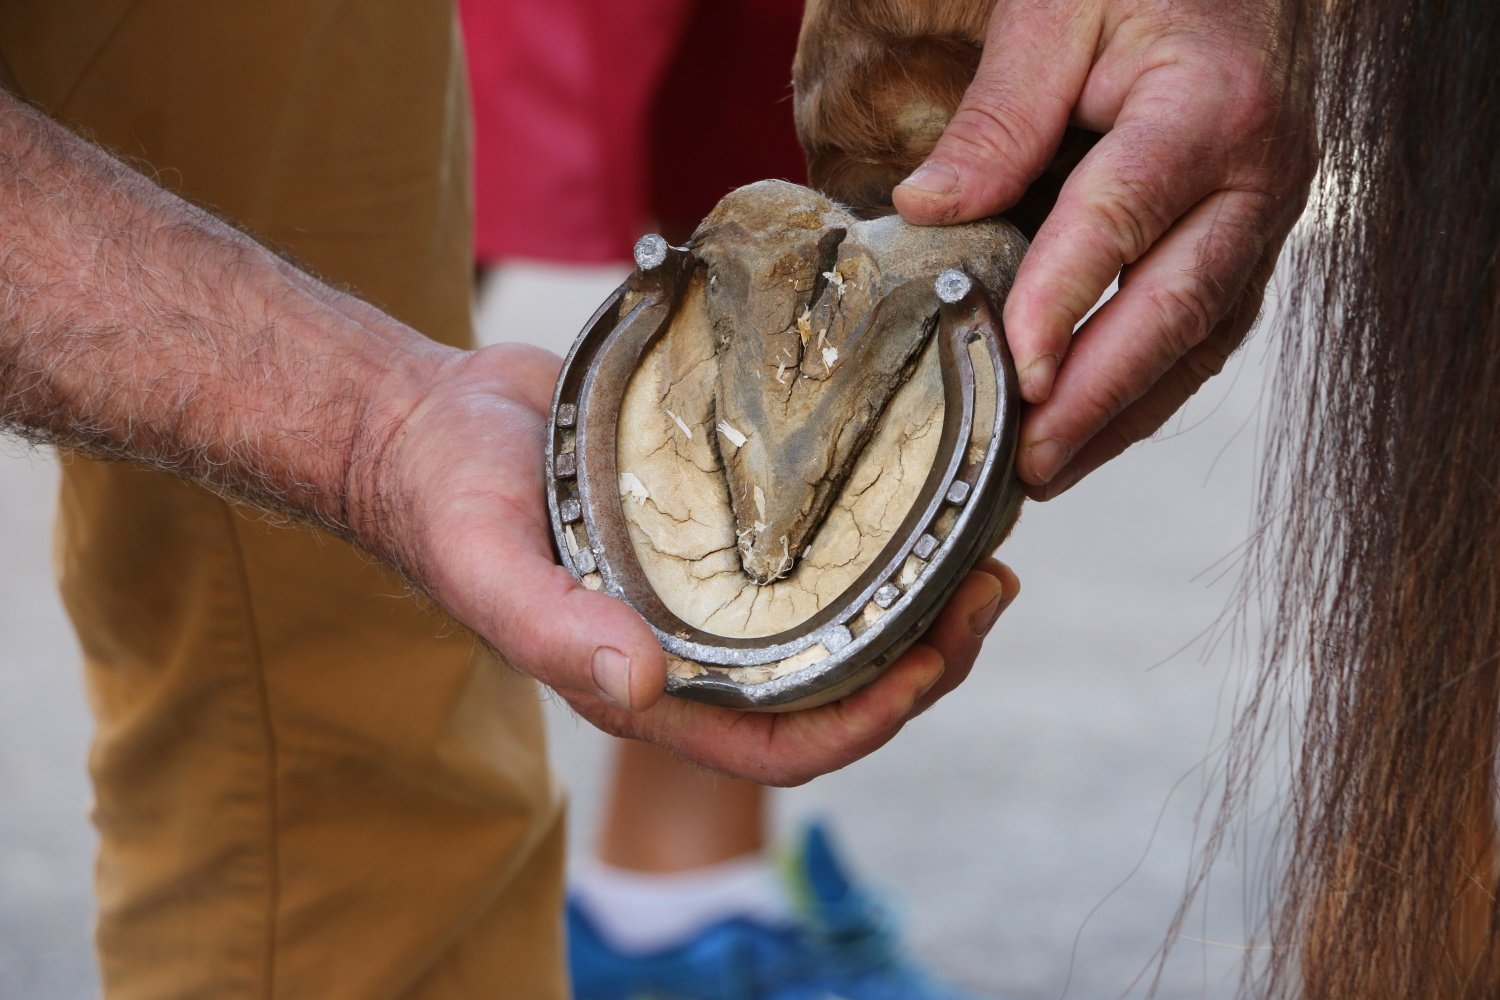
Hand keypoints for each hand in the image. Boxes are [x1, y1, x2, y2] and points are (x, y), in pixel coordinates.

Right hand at [366, 344, 1020, 785]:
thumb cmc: (442, 500)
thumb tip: (641, 684)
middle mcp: (692, 643)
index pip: (783, 741)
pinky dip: (872, 527)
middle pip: (834, 680)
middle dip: (922, 652)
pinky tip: (915, 480)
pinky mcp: (717, 519)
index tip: (935, 660)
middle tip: (988, 586)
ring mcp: (710, 583)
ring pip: (837, 613)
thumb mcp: (485, 563)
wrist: (426, 420)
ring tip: (979, 543)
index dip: (869, 720)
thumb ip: (552, 630)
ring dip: (914, 592)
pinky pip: (811, 542)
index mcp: (647, 683)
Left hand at [892, 0, 1314, 496]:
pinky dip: (1148, 389)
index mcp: (1208, 106)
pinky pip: (1205, 332)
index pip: (1124, 215)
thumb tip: (928, 208)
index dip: (1066, 298)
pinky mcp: (1251, 245)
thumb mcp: (1056, 12)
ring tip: (1050, 470)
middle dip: (1098, 395)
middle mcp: (1257, 176)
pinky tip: (1094, 430)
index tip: (1014, 368)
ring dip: (1124, 415)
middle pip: (1178, 305)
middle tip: (1028, 462)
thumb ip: (999, 114)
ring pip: (1200, 340)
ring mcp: (1265, 219)